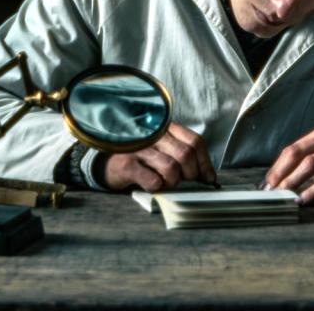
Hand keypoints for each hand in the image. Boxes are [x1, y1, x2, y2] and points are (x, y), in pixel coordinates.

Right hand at [100, 123, 215, 191]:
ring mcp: (138, 148)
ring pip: (171, 168)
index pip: (195, 141)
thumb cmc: (140, 156)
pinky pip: (153, 180)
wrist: (105, 162)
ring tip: (165, 182)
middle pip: (186, 154)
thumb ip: (183, 154)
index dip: (205, 162)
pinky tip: (151, 184)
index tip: (207, 177)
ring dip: (173, 182)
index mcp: (164, 127)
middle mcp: (152, 134)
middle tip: (184, 181)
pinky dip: (157, 187)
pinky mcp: (127, 164)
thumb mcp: (162, 147)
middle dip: (190, 173)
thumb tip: (208, 176)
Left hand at [262, 124, 313, 204]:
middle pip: (297, 153)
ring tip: (281, 195)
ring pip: (311, 164)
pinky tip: (304, 199)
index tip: (267, 182)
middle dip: (279, 173)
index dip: (277, 165)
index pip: (294, 147)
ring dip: (292, 181)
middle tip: (268, 191)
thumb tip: (294, 172)